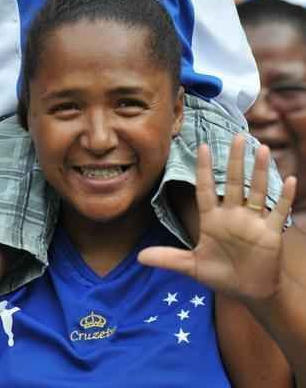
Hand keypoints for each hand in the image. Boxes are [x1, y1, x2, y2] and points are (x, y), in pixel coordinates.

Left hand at [138, 135, 295, 301]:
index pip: (206, 188)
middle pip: (234, 182)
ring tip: (261, 148)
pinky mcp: (270, 233)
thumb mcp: (192, 267)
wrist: (249, 292)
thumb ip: (168, 258)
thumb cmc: (221, 275)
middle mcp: (233, 215)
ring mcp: (253, 221)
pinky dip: (284, 197)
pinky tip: (289, 179)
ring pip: (257, 190)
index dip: (204, 169)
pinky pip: (278, 211)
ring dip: (259, 171)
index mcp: (212, 219)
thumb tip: (139, 257)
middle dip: (235, 160)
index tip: (202, 146)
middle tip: (237, 135)